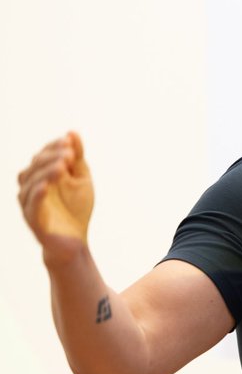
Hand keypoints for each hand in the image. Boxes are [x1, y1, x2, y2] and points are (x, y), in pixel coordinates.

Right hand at [17, 132, 94, 265]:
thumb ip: (77, 158)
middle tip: (69, 153)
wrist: (75, 241)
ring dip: (46, 172)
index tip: (69, 142)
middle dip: (52, 157)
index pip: (42, 155)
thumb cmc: (75, 208)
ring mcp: (29, 204)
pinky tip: (46, 186)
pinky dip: (37, 194)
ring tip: (63, 165)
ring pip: (31, 183)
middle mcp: (30, 187)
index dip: (53, 147)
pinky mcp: (33, 220)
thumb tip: (72, 132)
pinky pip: (31, 206)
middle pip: (35, 166)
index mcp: (40, 175)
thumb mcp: (81, 179)